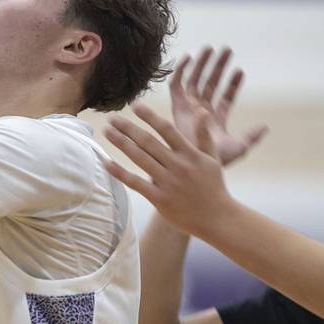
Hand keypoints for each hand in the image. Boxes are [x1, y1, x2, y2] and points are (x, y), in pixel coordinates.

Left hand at [104, 103, 236, 236]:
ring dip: (121, 143)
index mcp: (190, 154)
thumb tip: (201, 110)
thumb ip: (204, 135)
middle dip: (128, 127)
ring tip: (107, 132)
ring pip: (140, 158)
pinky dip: (119, 172)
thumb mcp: (213, 158)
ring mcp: (167, 182)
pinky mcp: (159, 198)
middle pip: (148, 142)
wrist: (217, 218)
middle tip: (111, 117)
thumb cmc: (213, 186)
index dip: (150, 117)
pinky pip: (135, 183)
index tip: (135, 105)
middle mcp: (177, 165)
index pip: (167, 130)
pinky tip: (106, 162)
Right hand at [169, 47, 267, 165]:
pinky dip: (180, 71)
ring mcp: (189, 108)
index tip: (240, 71)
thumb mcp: (239, 147)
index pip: (225, 97)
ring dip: (201, 64)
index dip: (233, 84)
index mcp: (216, 120)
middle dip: (218, 67)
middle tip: (226, 49)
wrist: (194, 162)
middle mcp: (201, 111)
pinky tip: (188, 58)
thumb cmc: (214, 159)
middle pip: (210, 84)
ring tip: (210, 48)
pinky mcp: (176, 107)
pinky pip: (176, 85)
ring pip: (195, 81)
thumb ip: (251, 136)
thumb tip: (265, 126)